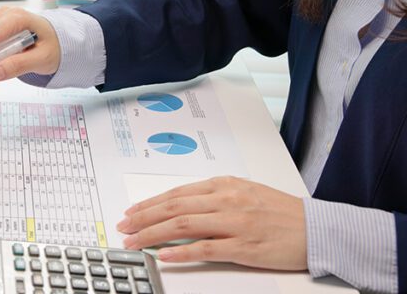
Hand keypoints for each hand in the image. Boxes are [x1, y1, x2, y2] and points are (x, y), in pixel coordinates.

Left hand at [117, 176, 306, 269]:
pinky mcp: (243, 246)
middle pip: (173, 207)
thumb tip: (180, 206)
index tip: (131, 212)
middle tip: (124, 227)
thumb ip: (214, 197)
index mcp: (224, 185)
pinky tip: (164, 256)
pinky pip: (205, 248)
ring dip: (153, 234)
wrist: (317, 228)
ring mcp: (234, 222)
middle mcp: (226, 199)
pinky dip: (181, 253)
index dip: (149, 204)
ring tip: (135, 241)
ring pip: (183, 225)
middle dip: (143, 218)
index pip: (176, 193)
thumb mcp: (245, 192)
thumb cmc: (282, 212)